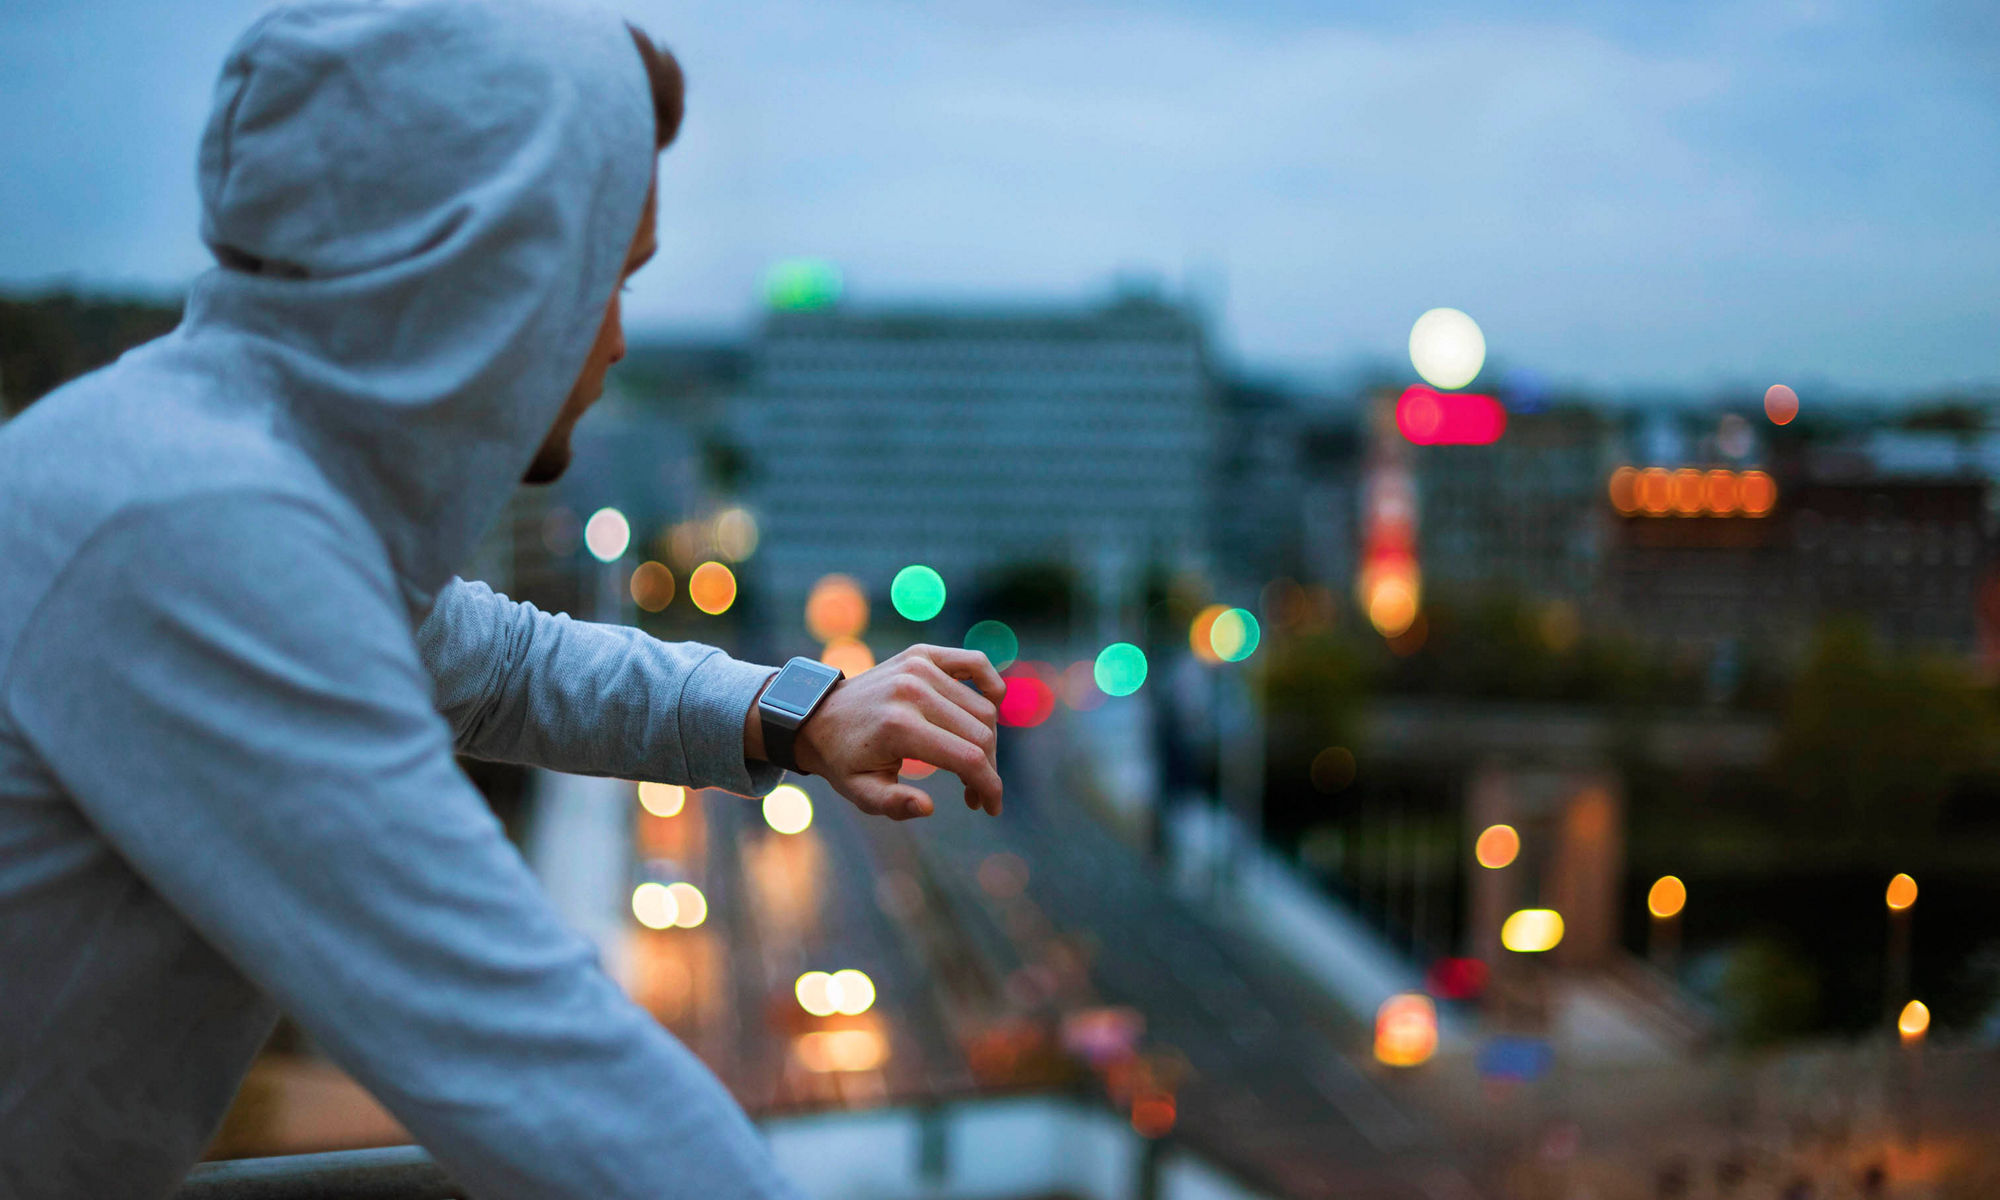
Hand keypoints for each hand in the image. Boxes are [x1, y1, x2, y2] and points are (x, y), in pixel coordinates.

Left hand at [794, 644, 1005, 820]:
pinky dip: (991, 685)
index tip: (991, 808)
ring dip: (987, 740)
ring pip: (982, 707)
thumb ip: (894, 805)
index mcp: (899, 727)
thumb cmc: (844, 760)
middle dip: (988, 769)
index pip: (968, 758)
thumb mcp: (861, 792)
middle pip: (981, 734)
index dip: (989, 787)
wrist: (818, 716)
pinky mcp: (921, 654)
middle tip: (975, 793)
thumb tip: (928, 807)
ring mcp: (918, 667)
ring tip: (970, 765)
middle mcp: (912, 691)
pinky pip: (975, 663)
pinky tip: (992, 706)